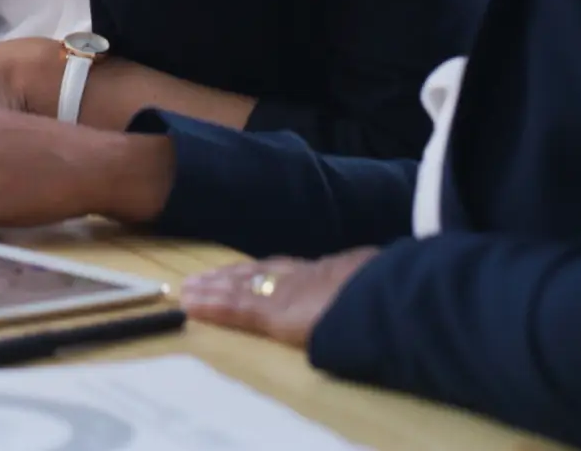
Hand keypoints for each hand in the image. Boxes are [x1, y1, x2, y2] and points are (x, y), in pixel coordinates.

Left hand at [180, 248, 379, 348]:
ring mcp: (286, 291)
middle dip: (227, 276)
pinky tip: (192, 305)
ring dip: (212, 288)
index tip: (239, 271)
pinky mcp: (275, 313)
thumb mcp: (376, 283)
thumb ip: (364, 283)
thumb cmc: (391, 291)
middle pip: (256, 272)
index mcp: (327, 270)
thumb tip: (368, 284)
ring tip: (189, 290)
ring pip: (240, 287)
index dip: (258, 270)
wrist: (386, 295)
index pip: (284, 268)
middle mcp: (301, 275)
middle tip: (200, 278)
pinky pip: (237, 309)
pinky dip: (212, 306)